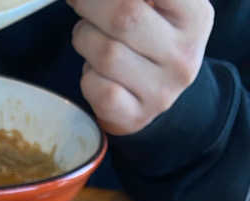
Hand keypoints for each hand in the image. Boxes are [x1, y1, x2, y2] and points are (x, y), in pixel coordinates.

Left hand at [67, 0, 214, 134]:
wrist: (156, 93)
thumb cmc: (149, 38)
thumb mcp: (159, 7)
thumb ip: (131, 2)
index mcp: (196, 17)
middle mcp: (183, 56)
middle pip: (124, 17)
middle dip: (90, 4)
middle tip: (77, 1)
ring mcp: (160, 91)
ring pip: (106, 53)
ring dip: (84, 39)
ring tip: (89, 36)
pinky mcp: (134, 116)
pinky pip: (95, 87)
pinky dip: (86, 74)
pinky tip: (95, 70)